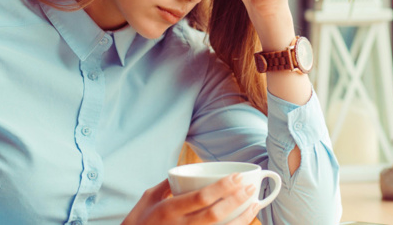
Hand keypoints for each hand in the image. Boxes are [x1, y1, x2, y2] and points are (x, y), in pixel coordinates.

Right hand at [121, 175, 260, 224]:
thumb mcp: (147, 199)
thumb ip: (166, 185)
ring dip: (240, 219)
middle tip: (251, 187)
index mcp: (168, 210)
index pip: (202, 198)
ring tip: (255, 205)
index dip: (224, 187)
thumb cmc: (137, 222)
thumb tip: (183, 172)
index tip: (239, 177)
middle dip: (236, 200)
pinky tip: (242, 222)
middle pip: (215, 214)